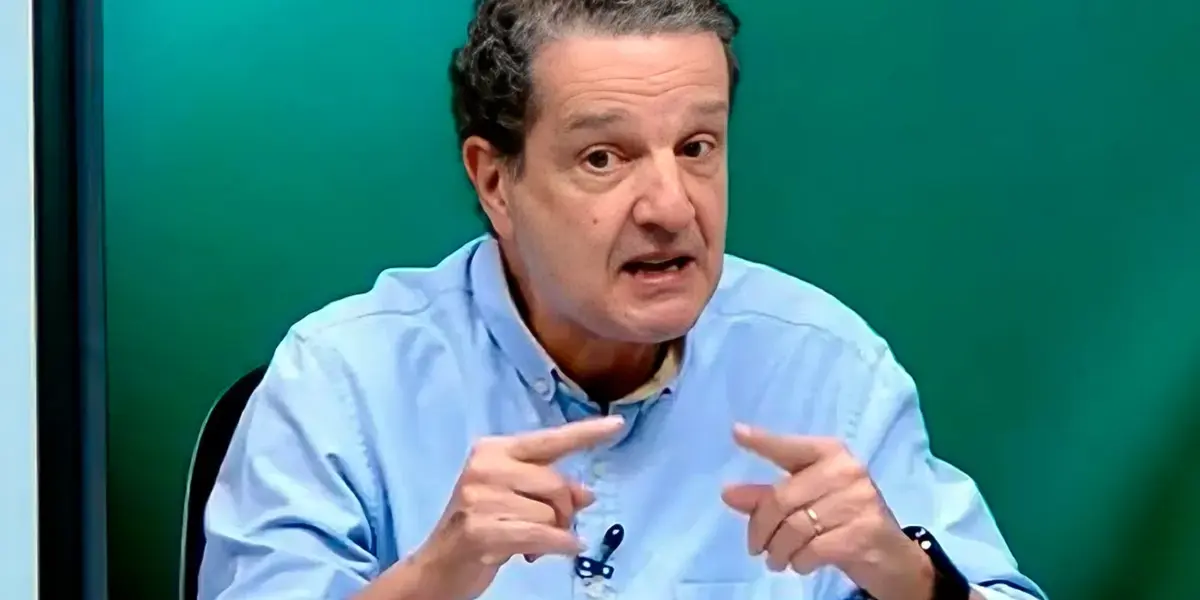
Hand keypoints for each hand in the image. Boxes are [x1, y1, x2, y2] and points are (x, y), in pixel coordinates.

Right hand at [408, 415, 624, 599]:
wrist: (437, 566)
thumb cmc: (481, 527)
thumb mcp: (516, 500)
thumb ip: (548, 489)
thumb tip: (587, 493)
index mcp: (494, 450)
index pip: (549, 440)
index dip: (586, 434)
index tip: (618, 424)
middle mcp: (485, 466)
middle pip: (556, 484)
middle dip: (566, 512)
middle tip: (558, 529)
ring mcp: (479, 497)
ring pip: (549, 514)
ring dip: (555, 534)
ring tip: (535, 545)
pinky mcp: (480, 529)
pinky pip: (541, 535)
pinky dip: (560, 545)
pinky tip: (566, 549)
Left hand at [721, 424, 933, 599]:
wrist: (892, 557)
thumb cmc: (843, 521)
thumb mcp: (807, 505)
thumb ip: (767, 497)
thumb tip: (728, 494)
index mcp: (831, 454)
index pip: (790, 448)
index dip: (763, 442)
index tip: (736, 432)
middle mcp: (847, 470)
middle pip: (782, 498)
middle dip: (761, 528)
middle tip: (755, 548)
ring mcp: (859, 500)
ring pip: (795, 528)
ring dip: (778, 550)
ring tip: (776, 560)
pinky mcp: (864, 532)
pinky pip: (813, 549)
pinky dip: (799, 561)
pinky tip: (799, 564)